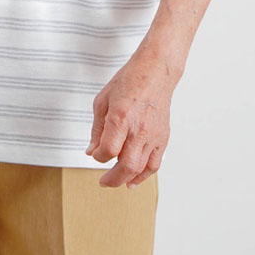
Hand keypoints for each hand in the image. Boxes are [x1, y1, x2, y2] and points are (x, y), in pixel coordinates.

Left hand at [85, 49, 177, 188]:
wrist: (154, 72)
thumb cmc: (128, 82)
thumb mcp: (102, 101)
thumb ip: (97, 129)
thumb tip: (91, 151)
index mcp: (121, 117)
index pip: (108, 150)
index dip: (98, 157)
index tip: (95, 154)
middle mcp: (139, 128)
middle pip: (126, 166)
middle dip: (112, 178)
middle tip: (103, 181)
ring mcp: (153, 134)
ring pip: (140, 168)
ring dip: (126, 179)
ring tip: (115, 181)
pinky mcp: (163, 137)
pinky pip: (155, 163)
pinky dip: (144, 175)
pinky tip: (134, 180)